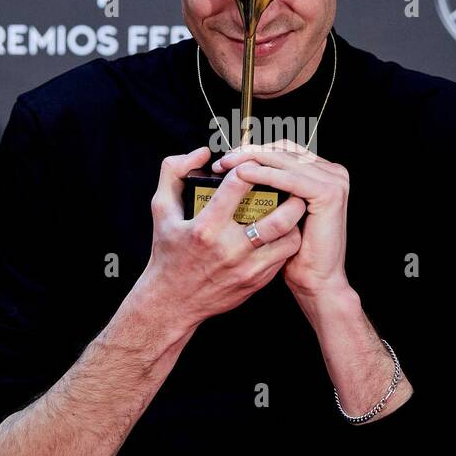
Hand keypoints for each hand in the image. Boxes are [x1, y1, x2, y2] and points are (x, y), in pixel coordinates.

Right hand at [138, 146, 305, 331]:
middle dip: (291, 195)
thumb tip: (202, 153)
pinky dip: (287, 239)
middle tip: (291, 183)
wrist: (172, 302)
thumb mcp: (160, 209)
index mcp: (205, 228)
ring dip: (294, 219)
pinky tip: (282, 230)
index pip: (238, 186)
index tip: (254, 164)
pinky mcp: (256, 282)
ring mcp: (246, 269)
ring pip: (288, 238)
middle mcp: (228, 249)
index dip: (251, 167)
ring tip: (291, 205)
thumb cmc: (167, 252)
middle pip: (277, 217)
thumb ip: (174, 172)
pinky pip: (284, 256)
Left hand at [212, 140, 350, 300]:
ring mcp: (334, 180)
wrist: (316, 281)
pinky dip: (264, 174)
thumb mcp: (280, 214)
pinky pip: (290, 178)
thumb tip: (239, 169)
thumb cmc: (294, 253)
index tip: (227, 158)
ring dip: (252, 159)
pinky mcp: (329, 193)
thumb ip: (271, 190)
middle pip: (283, 150)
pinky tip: (242, 175)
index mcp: (322, 172)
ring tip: (227, 165)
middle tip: (222, 160)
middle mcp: (332, 171)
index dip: (254, 149)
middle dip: (249, 152)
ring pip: (284, 159)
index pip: (284, 149)